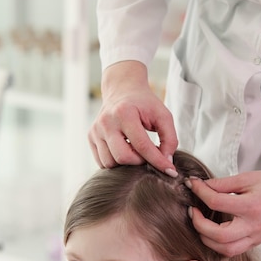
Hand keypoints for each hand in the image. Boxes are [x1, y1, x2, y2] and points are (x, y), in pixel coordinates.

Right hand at [88, 61, 177, 175]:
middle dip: (139, 162)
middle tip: (149, 155)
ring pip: (110, 163)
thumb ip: (170, 139)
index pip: (142, 146)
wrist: (122, 90)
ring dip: (126, 163)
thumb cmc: (145, 104)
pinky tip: (125, 150)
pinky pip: (102, 162)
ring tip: (136, 151)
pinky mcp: (90, 137)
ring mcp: (95, 130)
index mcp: (124, 113)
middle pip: (123, 158)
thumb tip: (167, 162)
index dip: (157, 161)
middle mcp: (106, 122)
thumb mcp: (163, 116)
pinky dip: (116, 162)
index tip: (170, 171)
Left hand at [187, 167, 260, 255]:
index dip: (200, 192)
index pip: (217, 202)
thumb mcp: (248, 178)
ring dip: (208, 239)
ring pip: (225, 250)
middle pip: (218, 236)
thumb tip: (202, 186)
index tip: (193, 185)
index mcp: (252, 206)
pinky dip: (219, 245)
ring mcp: (256, 237)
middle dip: (199, 225)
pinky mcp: (257, 241)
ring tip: (201, 223)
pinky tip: (214, 232)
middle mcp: (253, 226)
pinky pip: (234, 250)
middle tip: (193, 211)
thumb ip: (223, 183)